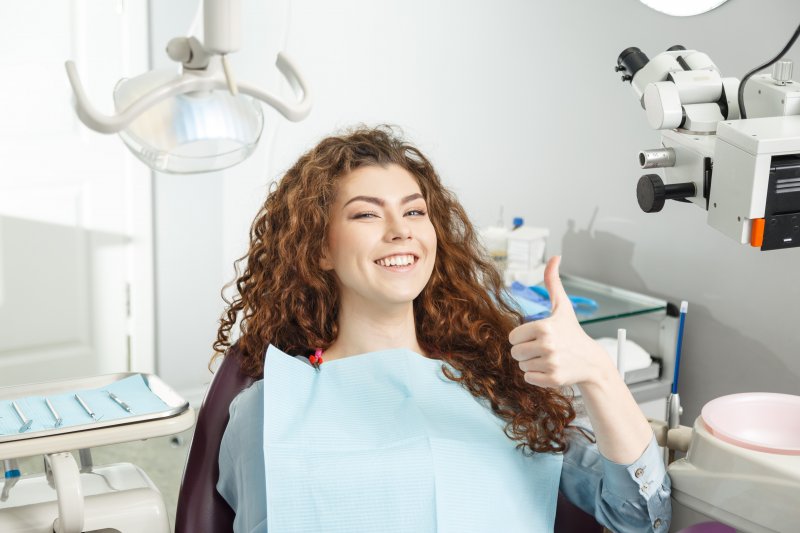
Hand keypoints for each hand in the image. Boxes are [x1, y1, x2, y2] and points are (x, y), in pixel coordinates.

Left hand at [508, 256, 611, 387]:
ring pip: (521, 366)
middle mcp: (547, 344)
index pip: (513, 337)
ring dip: (532, 363)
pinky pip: (529, 378)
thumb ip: (553, 282)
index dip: (523, 338)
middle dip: (526, 352)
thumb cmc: (573, 332)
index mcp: (544, 326)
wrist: (592, 362)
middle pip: (515, 353)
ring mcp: (551, 363)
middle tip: (543, 349)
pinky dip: (537, 376)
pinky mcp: (553, 379)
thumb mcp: (562, 306)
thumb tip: (555, 256)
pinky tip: (552, 369)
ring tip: (549, 358)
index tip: (538, 337)